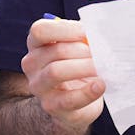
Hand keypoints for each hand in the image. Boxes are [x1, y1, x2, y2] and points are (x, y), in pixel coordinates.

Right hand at [20, 17, 103, 131]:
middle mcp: (32, 64)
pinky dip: (87, 92)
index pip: (40, 30)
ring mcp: (38, 86)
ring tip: (101, 67)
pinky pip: (68, 99)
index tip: (85, 32)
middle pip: (55, 51)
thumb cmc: (76, 67)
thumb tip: (97, 33)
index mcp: (36, 44)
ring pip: (56, 72)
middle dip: (82, 50)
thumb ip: (83, 38)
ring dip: (83, 67)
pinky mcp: (51, 106)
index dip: (64, 29)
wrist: (76, 101)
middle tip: (102, 52)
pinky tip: (100, 85)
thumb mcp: (77, 48)